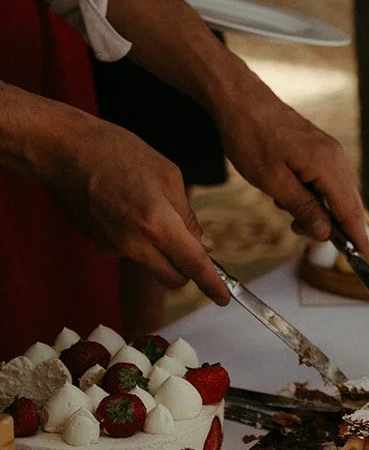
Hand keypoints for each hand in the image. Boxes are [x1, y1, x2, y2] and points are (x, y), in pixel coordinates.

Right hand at [42, 107, 229, 303]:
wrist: (64, 152)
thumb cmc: (118, 153)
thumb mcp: (168, 175)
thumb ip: (188, 216)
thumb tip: (204, 246)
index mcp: (157, 223)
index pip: (193, 265)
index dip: (212, 285)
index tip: (223, 297)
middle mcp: (135, 243)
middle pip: (173, 279)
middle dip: (188, 271)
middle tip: (194, 248)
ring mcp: (114, 248)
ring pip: (152, 265)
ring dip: (162, 253)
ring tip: (151, 210)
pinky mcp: (100, 246)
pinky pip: (131, 253)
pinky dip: (139, 241)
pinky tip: (128, 210)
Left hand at [211, 67, 368, 251]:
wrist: (239, 99)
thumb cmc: (250, 136)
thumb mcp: (272, 181)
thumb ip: (303, 208)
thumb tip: (326, 232)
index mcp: (328, 166)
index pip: (350, 211)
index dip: (358, 238)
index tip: (364, 260)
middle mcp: (336, 157)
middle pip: (347, 203)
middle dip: (330, 226)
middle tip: (299, 231)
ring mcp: (329, 151)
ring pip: (335, 193)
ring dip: (317, 209)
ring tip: (285, 207)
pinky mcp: (319, 148)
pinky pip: (326, 180)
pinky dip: (313, 194)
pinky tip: (288, 193)